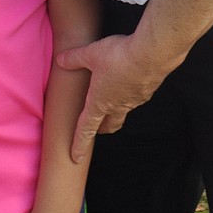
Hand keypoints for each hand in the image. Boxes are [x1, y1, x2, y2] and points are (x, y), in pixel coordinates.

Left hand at [57, 33, 167, 162]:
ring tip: (111, 103)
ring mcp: (134, 101)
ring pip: (123, 112)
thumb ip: (75, 58)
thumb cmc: (119, 57)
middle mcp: (117, 106)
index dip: (79, 144)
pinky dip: (129, 96)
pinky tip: (128, 84)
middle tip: (95, 129)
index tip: (75, 158)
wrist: (152, 55)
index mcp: (100, 102)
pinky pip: (135, 99)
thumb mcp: (91, 54)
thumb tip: (60, 60)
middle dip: (101, 129)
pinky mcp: (146, 92)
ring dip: (115, 112)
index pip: (86, 129)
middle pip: (108, 125)